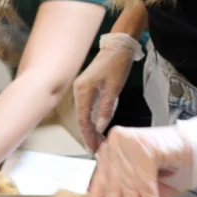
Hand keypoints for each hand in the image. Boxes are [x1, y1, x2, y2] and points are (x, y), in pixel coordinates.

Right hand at [73, 35, 137, 152]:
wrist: (118, 46)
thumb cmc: (117, 64)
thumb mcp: (114, 87)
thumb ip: (106, 107)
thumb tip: (100, 126)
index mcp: (82, 90)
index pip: (83, 118)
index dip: (88, 135)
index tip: (92, 148)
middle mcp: (78, 90)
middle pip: (81, 117)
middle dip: (88, 134)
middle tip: (95, 150)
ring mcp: (82, 88)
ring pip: (84, 113)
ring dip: (90, 128)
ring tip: (96, 142)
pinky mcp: (87, 87)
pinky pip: (87, 107)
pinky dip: (91, 118)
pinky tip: (96, 127)